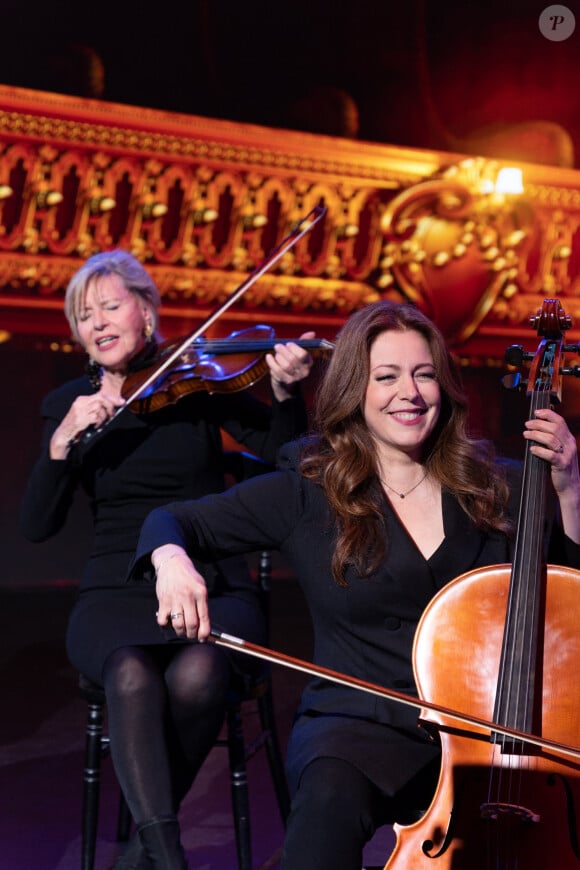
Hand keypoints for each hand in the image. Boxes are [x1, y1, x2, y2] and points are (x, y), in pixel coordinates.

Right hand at [50, 389, 124, 457]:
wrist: (64, 432)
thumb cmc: (77, 423)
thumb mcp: (85, 412)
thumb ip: (95, 407)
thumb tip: (112, 406)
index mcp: (81, 399)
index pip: (100, 395)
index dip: (112, 398)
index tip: (122, 401)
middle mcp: (80, 402)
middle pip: (101, 398)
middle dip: (110, 405)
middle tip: (112, 414)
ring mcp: (80, 410)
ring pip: (99, 407)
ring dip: (103, 416)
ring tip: (99, 422)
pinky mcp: (81, 418)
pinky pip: (96, 417)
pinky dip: (99, 422)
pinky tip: (95, 425)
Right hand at [152, 545, 210, 640]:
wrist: (172, 564)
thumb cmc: (189, 576)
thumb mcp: (201, 586)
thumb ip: (203, 604)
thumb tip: (204, 625)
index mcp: (200, 593)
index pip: (204, 618)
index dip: (204, 633)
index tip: (203, 638)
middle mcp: (188, 597)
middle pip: (191, 625)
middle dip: (192, 635)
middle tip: (192, 635)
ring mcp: (174, 599)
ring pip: (178, 625)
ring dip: (181, 633)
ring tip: (182, 631)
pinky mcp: (163, 601)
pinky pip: (163, 621)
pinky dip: (166, 625)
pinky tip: (170, 621)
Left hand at [266, 331, 314, 400]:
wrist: (286, 381)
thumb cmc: (292, 361)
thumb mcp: (298, 351)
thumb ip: (303, 342)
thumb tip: (312, 333)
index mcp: (308, 362)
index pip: (303, 354)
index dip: (294, 347)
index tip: (288, 344)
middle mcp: (304, 371)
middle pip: (292, 360)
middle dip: (283, 351)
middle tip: (278, 346)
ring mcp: (295, 378)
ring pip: (285, 366)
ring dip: (278, 357)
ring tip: (276, 353)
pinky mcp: (285, 381)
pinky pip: (277, 371)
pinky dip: (271, 362)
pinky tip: (269, 357)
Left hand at [524, 408, 579, 541]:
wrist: (570, 486)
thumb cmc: (561, 466)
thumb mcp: (560, 450)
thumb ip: (552, 439)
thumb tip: (536, 427)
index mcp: (569, 438)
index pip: (560, 421)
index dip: (548, 414)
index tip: (535, 412)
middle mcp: (570, 444)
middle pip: (555, 428)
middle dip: (539, 424)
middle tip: (527, 424)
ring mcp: (567, 454)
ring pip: (552, 439)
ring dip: (536, 435)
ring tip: (525, 434)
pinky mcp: (562, 465)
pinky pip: (551, 455)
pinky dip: (540, 450)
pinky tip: (532, 449)